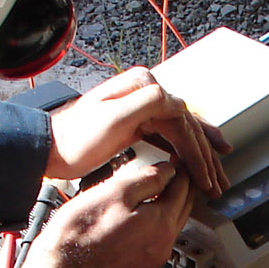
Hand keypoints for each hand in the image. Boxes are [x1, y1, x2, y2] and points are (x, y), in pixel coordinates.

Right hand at [15, 159, 194, 267]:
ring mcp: (152, 258)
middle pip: (183, 208)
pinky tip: (141, 211)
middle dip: (180, 186)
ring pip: (170, 223)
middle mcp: (163, 245)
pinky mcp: (139, 265)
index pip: (183, 188)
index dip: (179, 168)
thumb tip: (167, 171)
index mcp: (161, 225)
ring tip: (155, 187)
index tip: (175, 159)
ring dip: (168, 203)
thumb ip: (147, 178)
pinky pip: (156, 237)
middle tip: (171, 170)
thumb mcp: (115, 192)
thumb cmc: (80, 233)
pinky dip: (155, 220)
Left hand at [46, 67, 230, 197]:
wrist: (51, 148)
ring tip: (214, 176)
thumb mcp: (112, 117)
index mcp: (143, 86)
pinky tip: (194, 162)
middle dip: (205, 156)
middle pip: (186, 125)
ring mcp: (142, 107)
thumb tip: (181, 103)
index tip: (204, 175)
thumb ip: (149, 103)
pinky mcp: (136, 123)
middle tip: (217, 181)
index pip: (182, 119)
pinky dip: (183, 151)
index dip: (197, 150)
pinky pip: (168, 136)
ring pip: (181, 132)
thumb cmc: (75, 137)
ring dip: (199, 156)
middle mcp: (145, 92)